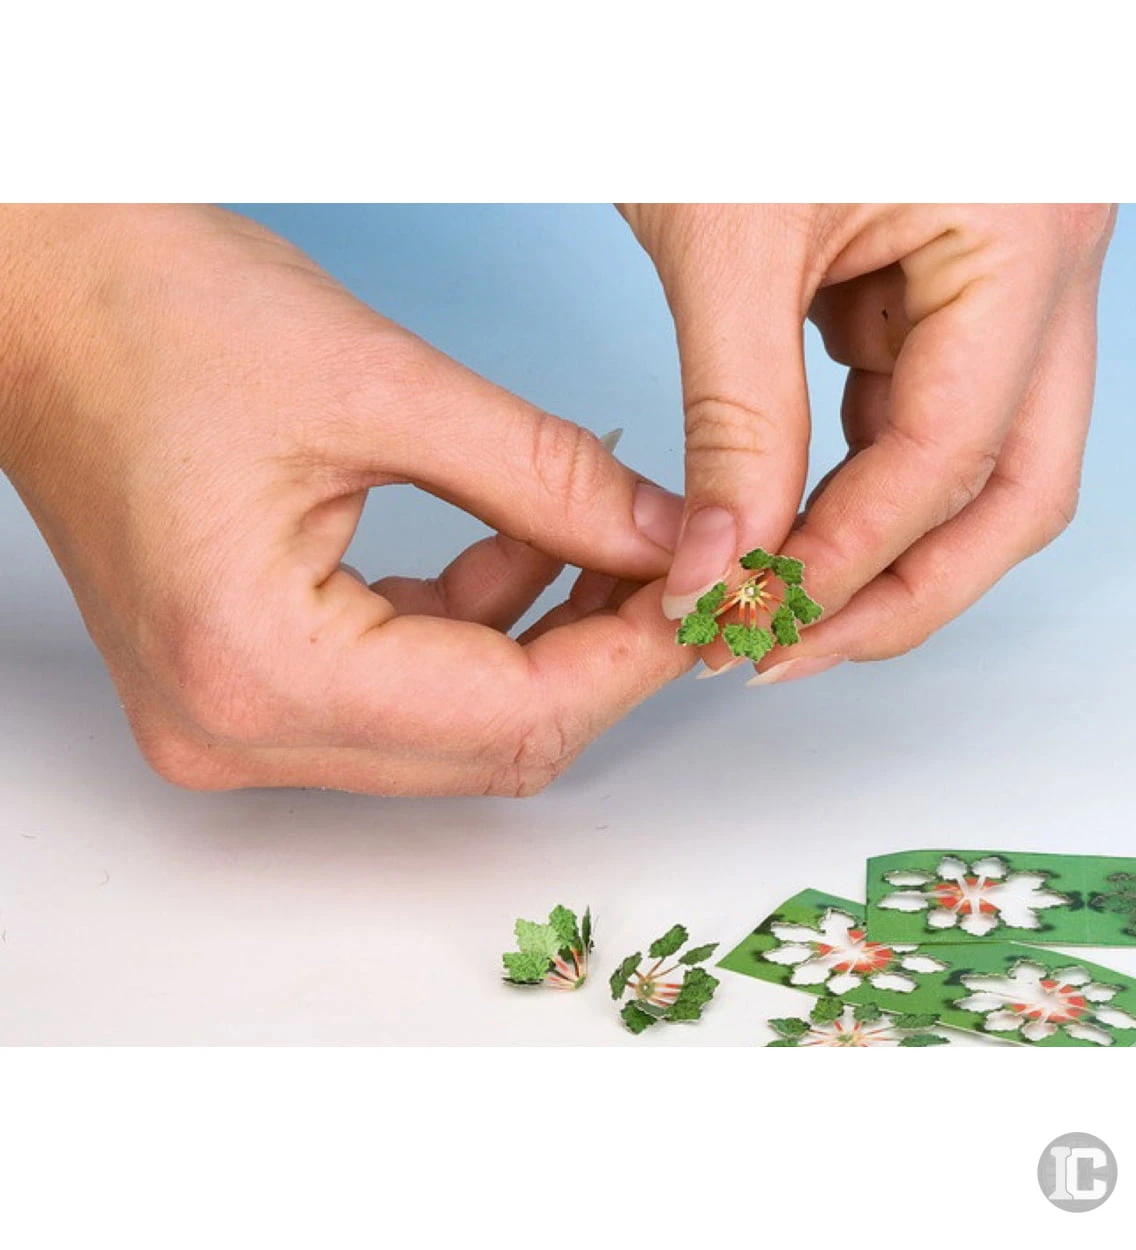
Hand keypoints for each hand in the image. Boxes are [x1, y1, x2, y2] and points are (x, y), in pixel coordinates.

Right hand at [0, 206, 689, 794]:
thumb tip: (675, 540)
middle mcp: (238, 729)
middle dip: (606, 655)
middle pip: (494, 741)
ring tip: (611, 534)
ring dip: (552, 640)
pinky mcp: (250, 684)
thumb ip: (549, 475)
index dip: (635, 653)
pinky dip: (485, 626)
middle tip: (681, 565)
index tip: (714, 587)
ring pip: (462, 724)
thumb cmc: (150, 316)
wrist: (35, 301)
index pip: (513, 713)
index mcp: (258, 669)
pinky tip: (526, 541)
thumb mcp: (384, 384)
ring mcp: (237, 719)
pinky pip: (410, 690)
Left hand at [621, 204, 1114, 679]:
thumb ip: (736, 420)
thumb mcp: (725, 241)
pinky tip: (786, 517)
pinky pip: (931, 410)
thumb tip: (721, 572)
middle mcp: (1053, 259)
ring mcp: (1015, 272)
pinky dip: (862, 475)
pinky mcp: (956, 278)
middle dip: (903, 586)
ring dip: (880, 539)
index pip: (950, 455)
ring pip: (980, 462)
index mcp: (1025, 234)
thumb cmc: (734, 53)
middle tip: (794, 648)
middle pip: (1015, 488)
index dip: (848, 556)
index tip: (752, 617)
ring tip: (772, 596)